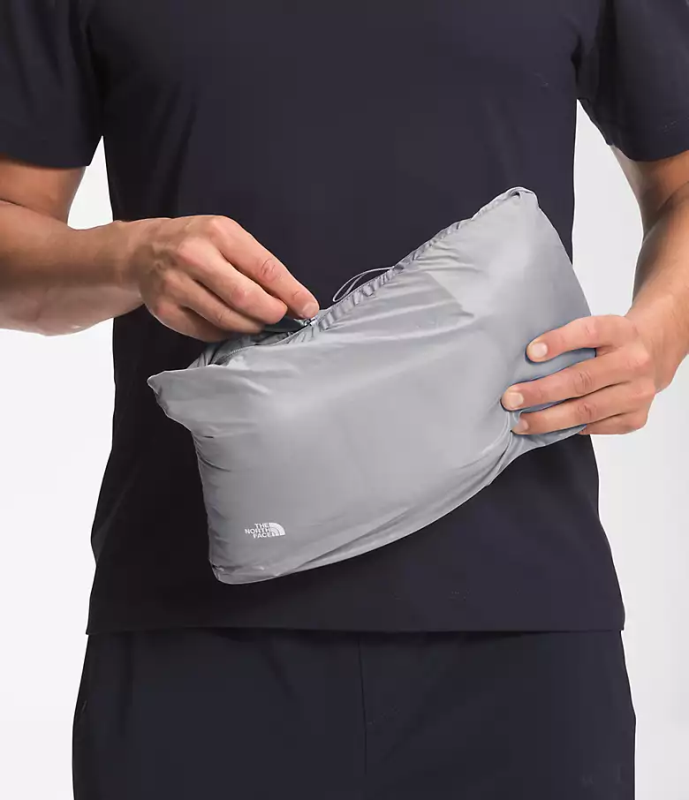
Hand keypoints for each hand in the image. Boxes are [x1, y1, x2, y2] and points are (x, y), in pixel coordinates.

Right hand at [122, 215, 318, 340]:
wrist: (144, 250)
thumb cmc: (198, 243)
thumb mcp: (228, 238)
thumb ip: (258, 265)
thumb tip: (295, 300)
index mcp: (218, 233)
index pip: (264, 268)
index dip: (290, 293)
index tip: (308, 308)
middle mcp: (194, 256)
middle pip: (244, 298)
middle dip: (271, 313)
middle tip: (280, 318)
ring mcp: (175, 285)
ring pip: (226, 319)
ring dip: (251, 326)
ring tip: (258, 322)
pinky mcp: (165, 310)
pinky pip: (207, 332)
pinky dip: (227, 333)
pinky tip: (231, 324)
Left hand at [501, 315, 659, 435]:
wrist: (653, 355)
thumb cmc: (610, 344)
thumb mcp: (596, 330)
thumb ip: (568, 341)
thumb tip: (522, 362)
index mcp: (620, 331)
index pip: (589, 332)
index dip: (559, 342)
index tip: (530, 352)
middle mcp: (634, 361)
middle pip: (582, 380)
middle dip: (541, 392)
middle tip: (510, 399)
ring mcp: (638, 392)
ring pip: (586, 410)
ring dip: (548, 418)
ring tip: (520, 422)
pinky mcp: (636, 417)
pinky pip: (595, 426)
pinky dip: (567, 429)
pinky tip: (546, 429)